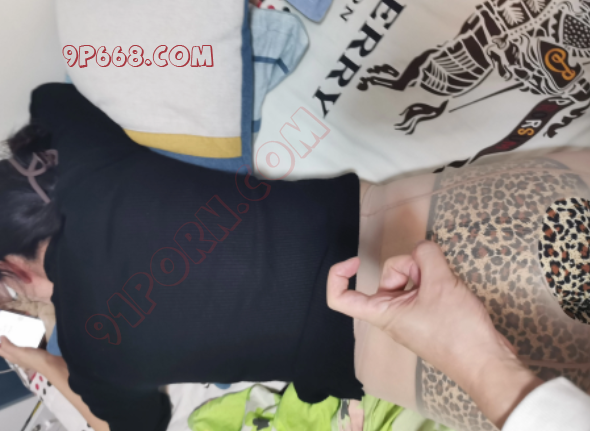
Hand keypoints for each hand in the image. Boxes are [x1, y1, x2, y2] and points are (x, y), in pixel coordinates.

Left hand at [0, 336, 49, 373]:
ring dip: (11, 343)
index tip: (1, 335)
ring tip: (11, 334)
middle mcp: (17, 357)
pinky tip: (25, 339)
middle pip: (6, 351)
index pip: (1, 351)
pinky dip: (21, 343)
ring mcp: (25, 356)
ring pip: (15, 349)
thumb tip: (1, 338)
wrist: (51, 364)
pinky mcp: (33, 354)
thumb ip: (9, 346)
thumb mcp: (19, 352)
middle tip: (4, 334)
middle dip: (3, 343)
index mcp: (12, 357)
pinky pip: (23, 348)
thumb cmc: (34, 358)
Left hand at [327, 241, 541, 426]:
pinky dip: (433, 280)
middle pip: (387, 276)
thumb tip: (422, 247)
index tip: (356, 260)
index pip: (340, 299)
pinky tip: (450, 287)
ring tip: (446, 285)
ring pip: (408, 278)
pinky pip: (422, 287)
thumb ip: (426, 256)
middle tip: (431, 276)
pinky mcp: (427, 314)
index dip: (339, 275)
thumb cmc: (456, 331)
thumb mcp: (441, 284)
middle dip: (409, 266)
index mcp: (381, 313)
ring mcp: (410, 314)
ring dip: (425, 272)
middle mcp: (391, 313)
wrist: (485, 362)